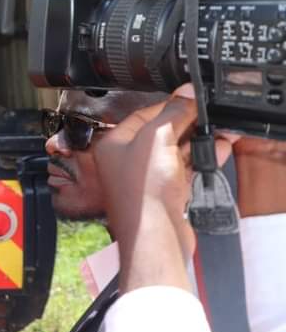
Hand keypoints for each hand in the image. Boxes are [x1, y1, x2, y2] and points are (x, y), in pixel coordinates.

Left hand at [94, 86, 232, 216]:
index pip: (142, 115)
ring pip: (174, 152)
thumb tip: (186, 95)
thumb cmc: (142, 192)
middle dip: (185, 122)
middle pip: (159, 133)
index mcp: (114, 145)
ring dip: (197, 139)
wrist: (156, 236)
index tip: (188, 98)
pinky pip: (185, 169)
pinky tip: (217, 148)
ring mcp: (147, 179)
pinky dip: (201, 158)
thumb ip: (173, 114)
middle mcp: (127, 161)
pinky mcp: (166, 194)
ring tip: (217, 128)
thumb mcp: (157, 139)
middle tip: (205, 112)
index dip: (167, 105)